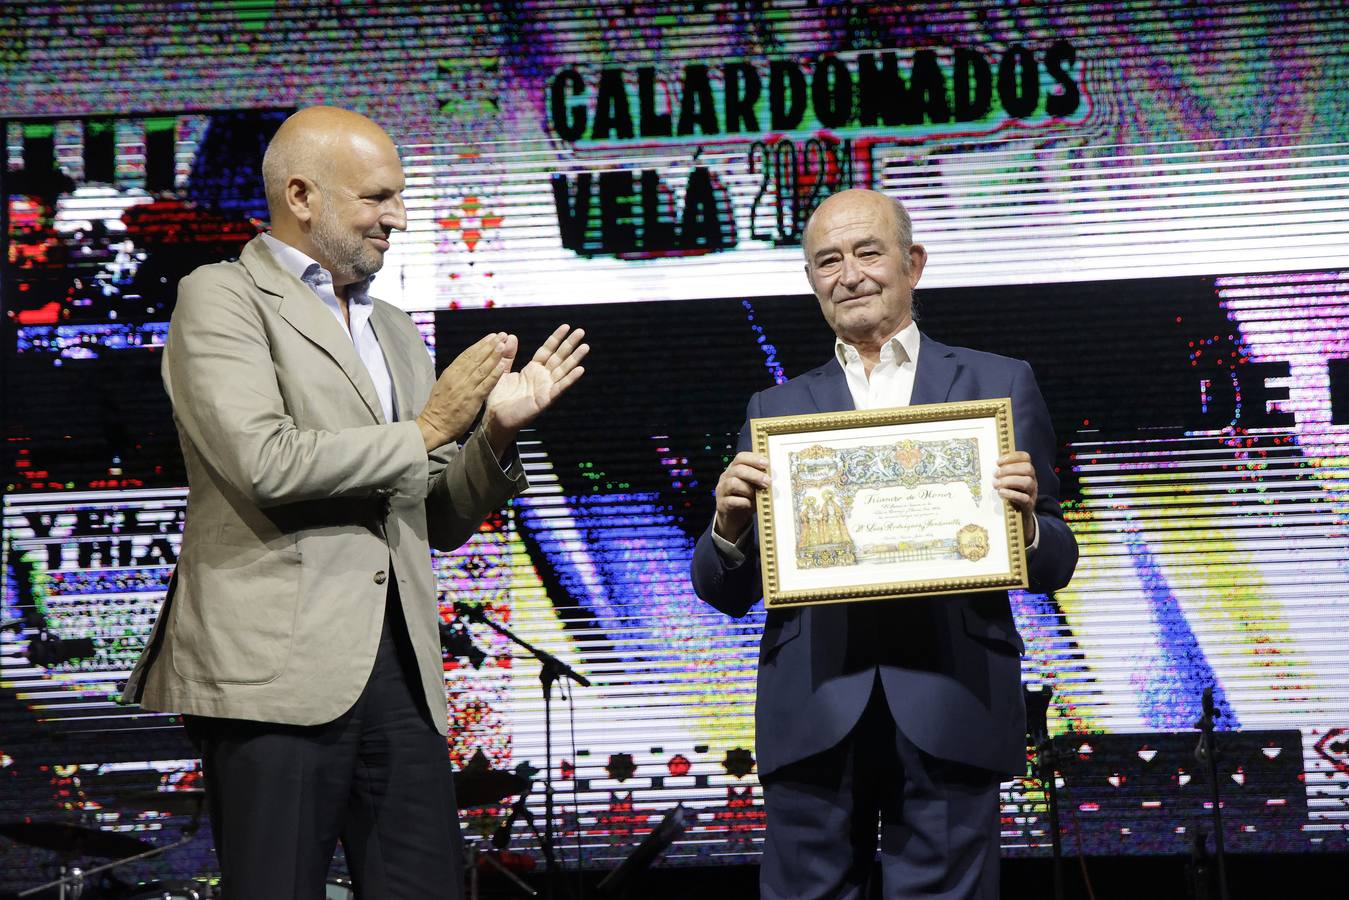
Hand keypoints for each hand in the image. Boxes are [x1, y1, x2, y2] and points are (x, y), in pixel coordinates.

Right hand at [416, 332, 509, 450]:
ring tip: (503, 344)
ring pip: (481, 368)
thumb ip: (455, 375)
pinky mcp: (471, 399)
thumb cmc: (438, 408)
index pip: (467, 355)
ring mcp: (465, 388)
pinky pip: (485, 384)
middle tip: (501, 335)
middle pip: (475, 357)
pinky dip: (494, 374)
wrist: (433, 426)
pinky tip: (502, 366)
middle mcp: (457, 377)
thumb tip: (464, 365)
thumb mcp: (443, 385)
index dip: (480, 345)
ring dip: (493, 355)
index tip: (490, 337)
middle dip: (489, 345)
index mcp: (450, 373)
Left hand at [483, 324, 588, 455]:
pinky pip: (560, 388)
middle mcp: (542, 377)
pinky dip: (570, 379)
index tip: (566, 326)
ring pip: (563, 370)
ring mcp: (546, 388)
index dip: (556, 338)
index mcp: (533, 369)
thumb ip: (508, 355)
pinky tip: (580, 370)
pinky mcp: (545, 400)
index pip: (547, 350)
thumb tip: (511, 336)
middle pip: (559, 357)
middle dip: (570, 344)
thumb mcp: (501, 371)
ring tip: (586, 346)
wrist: (495, 418)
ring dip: (575, 359)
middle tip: (581, 331)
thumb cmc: (498, 397)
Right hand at [714, 452, 769, 542]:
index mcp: (734, 469)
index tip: (766, 464)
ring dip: (748, 489)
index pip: (741, 458)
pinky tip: (750, 505)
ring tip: (758, 496)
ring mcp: (722, 491)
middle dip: (754, 474)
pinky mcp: (722, 505)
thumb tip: (775, 477)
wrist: (733, 518)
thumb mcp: (754, 487)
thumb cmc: (745, 499)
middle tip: (767, 481)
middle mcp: (726, 478)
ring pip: (733, 483)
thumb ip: (761, 480)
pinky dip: (744, 502)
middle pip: (737, 469)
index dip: (753, 459)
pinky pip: (732, 501)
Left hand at [994, 451, 1037, 541]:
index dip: (1012, 457)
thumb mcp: (1010, 482)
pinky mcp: (1029, 505)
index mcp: (1027, 472)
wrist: (1020, 517)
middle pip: (1028, 469)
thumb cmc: (1012, 495)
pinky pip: (1024, 498)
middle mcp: (1032, 480)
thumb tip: (992, 467)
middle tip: (995, 474)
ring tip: (996, 484)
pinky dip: (1011, 494)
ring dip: (1009, 481)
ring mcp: (1032, 493)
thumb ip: (1004, 473)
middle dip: (1009, 469)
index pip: (1026, 458)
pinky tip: (1001, 493)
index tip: (998, 462)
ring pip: (1027, 482)